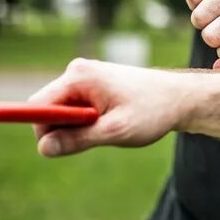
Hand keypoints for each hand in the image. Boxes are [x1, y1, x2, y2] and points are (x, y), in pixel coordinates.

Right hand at [29, 58, 187, 156]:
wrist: (181, 98)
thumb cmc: (153, 111)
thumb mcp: (115, 131)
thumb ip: (78, 139)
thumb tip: (44, 148)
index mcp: (79, 76)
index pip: (37, 106)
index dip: (43, 130)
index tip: (59, 146)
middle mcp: (77, 71)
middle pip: (47, 109)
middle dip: (64, 130)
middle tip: (98, 136)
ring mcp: (85, 76)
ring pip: (62, 111)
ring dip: (78, 127)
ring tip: (109, 127)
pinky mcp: (93, 84)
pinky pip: (75, 108)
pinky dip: (87, 122)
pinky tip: (112, 121)